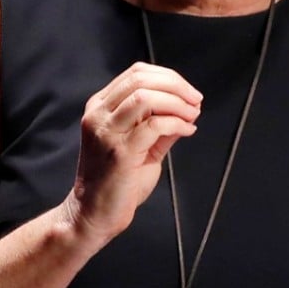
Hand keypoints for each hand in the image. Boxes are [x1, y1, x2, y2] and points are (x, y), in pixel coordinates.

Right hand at [65, 62, 201, 244]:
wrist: (93, 214)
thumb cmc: (117, 180)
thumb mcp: (139, 143)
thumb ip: (160, 122)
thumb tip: (189, 107)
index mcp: (100, 106)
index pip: (136, 73)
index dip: (168, 77)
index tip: (189, 92)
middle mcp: (99, 114)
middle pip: (141, 79)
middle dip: (176, 85)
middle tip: (195, 100)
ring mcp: (106, 132)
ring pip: (145, 97)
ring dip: (177, 102)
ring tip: (192, 115)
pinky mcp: (119, 152)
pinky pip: (154, 125)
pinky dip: (177, 123)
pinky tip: (187, 131)